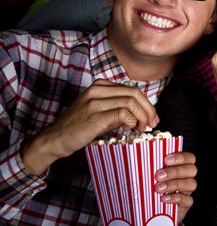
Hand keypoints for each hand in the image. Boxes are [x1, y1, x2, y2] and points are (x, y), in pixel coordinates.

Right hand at [21, 79, 158, 174]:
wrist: (53, 139)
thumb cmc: (78, 127)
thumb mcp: (101, 112)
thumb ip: (120, 109)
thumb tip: (143, 115)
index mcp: (100, 85)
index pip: (133, 90)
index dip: (147, 104)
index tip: (153, 118)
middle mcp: (97, 89)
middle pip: (135, 94)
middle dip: (149, 110)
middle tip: (152, 124)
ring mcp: (95, 101)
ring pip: (131, 102)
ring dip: (142, 117)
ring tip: (142, 128)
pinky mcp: (94, 115)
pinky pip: (123, 114)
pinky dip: (131, 122)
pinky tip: (129, 129)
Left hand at [155, 151, 197, 223]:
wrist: (150, 211)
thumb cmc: (149, 187)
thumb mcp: (149, 175)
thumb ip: (151, 166)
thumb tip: (139, 156)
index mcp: (181, 167)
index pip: (189, 158)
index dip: (181, 157)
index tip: (166, 160)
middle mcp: (187, 177)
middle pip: (192, 170)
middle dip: (175, 172)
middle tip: (158, 176)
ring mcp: (187, 191)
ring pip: (191, 184)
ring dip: (174, 184)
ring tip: (158, 188)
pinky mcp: (185, 205)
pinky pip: (188, 200)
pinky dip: (176, 198)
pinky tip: (163, 199)